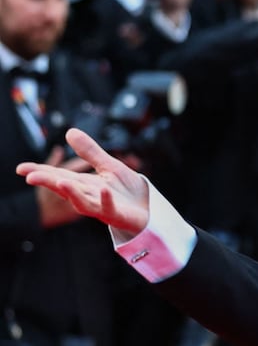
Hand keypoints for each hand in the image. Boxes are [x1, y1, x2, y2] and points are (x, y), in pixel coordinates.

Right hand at [17, 130, 150, 233]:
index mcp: (85, 184)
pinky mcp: (117, 214)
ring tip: (61, 182)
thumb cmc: (127, 190)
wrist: (149, 208)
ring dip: (72, 193)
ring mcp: (102, 206)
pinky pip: (110, 207)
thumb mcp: (109, 166)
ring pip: (83, 202)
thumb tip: (69, 131)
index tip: (20, 169)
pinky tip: (104, 190)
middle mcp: (89, 196)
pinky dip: (106, 199)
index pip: (59, 176)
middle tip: (30, 177)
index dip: (40, 172)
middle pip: (66, 188)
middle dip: (49, 182)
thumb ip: (90, 152)